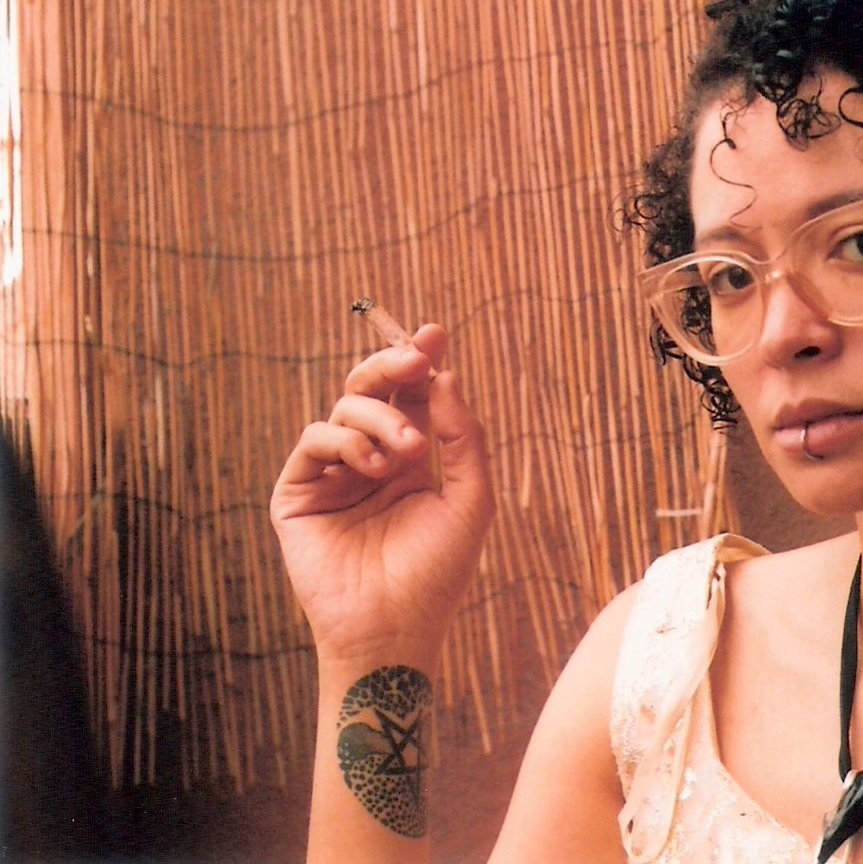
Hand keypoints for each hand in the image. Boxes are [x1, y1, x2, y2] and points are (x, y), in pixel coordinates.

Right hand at [271, 324, 493, 662]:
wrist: (396, 626)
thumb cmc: (438, 570)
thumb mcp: (470, 496)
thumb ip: (462, 435)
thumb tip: (445, 376)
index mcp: (412, 459)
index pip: (413, 396)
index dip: (420, 360)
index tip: (434, 332)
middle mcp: (370, 460)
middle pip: (372, 390)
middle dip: (393, 365)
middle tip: (416, 358)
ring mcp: (332, 476)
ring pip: (344, 409)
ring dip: (379, 417)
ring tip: (406, 451)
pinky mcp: (298, 494)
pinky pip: (313, 441)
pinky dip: (344, 440)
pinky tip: (371, 465)